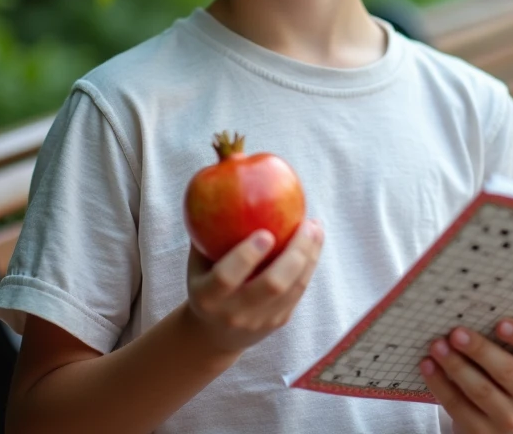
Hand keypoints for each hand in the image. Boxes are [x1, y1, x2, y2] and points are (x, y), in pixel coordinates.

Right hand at [185, 219, 322, 354]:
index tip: (265, 233)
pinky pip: (300, 290)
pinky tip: (315, 239)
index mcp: (207, 297)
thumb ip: (207, 230)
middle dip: (294, 253)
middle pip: (272, 285)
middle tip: (305, 224)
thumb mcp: (198, 261)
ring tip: (315, 226)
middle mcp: (233, 313)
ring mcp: (260, 321)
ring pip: (294, 288)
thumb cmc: (206, 281)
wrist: (214, 334)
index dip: (246, 256)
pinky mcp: (279, 321)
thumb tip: (221, 178)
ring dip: (309, 255)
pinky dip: (310, 263)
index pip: (226, 278)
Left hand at [420, 320, 512, 433]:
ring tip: (437, 346)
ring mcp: (511, 419)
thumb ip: (507, 335)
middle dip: (479, 350)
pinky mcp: (484, 432)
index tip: (500, 323)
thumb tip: (469, 305)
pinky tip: (428, 366)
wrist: (511, 416)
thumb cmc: (511, 370)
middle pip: (507, 371)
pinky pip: (459, 407)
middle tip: (455, 332)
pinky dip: (440, 385)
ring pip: (480, 391)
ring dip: (455, 366)